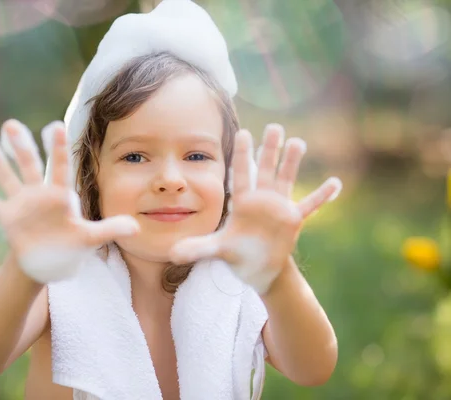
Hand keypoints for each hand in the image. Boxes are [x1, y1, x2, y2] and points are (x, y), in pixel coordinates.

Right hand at [0, 119, 139, 282]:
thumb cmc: (71, 245)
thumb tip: (136, 226)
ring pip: (7, 178)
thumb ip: (110, 229)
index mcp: (60, 195)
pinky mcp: (8, 218)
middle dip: (21, 146)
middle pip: (29, 165)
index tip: (55, 125)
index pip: (59, 167)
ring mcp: (21, 204)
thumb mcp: (91, 239)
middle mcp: (39, 194)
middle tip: (11, 123)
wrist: (51, 260)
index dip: (57, 148)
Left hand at [169, 124, 340, 293]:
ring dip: (292, 162)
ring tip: (298, 141)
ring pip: (286, 180)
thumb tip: (172, 253)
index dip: (243, 155)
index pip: (241, 174)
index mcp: (242, 202)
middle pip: (266, 170)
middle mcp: (261, 200)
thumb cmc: (237, 255)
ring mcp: (279, 208)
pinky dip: (322, 196)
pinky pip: (310, 206)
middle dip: (269, 149)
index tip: (243, 132)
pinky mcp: (293, 220)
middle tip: (274, 127)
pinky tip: (335, 183)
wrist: (258, 269)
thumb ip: (198, 248)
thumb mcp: (217, 251)